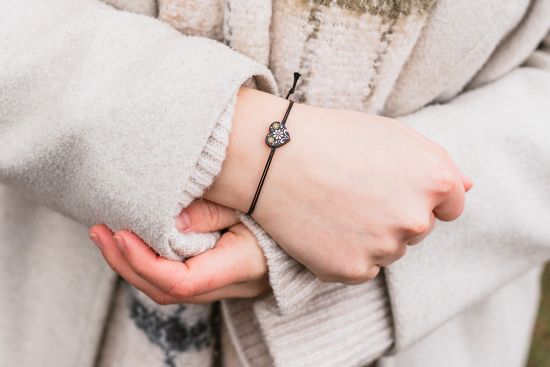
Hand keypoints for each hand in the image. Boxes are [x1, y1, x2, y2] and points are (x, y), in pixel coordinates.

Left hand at [89, 201, 267, 303]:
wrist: (302, 227)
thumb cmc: (278, 211)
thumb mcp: (249, 203)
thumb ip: (211, 212)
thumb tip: (168, 221)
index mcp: (238, 267)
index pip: (181, 281)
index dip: (144, 261)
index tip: (119, 232)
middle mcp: (227, 286)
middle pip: (164, 291)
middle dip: (125, 263)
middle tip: (99, 231)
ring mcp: (220, 286)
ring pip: (165, 289)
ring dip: (132, 264)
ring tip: (106, 235)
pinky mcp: (214, 277)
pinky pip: (174, 278)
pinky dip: (149, 262)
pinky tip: (133, 241)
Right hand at [203, 87, 472, 283]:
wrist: (272, 155)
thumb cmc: (330, 136)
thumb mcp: (391, 133)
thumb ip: (436, 162)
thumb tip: (465, 189)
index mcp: (435, 180)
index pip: (451, 205)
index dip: (418, 193)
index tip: (389, 185)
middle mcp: (416, 219)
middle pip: (417, 229)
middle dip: (394, 214)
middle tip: (352, 191)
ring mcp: (384, 248)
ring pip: (388, 249)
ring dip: (369, 236)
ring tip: (333, 206)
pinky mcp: (352, 269)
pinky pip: (360, 266)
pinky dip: (345, 253)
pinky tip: (322, 227)